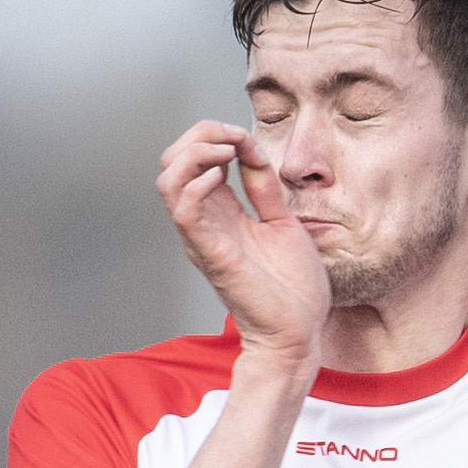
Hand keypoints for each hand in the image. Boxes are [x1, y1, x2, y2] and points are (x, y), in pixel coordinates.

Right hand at [161, 119, 330, 353]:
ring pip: (168, 179)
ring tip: (227, 151)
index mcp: (220, 212)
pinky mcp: (209, 252)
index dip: (213, 135)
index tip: (245, 136)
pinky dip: (197, 182)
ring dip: (194, 153)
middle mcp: (204, 221)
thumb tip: (252, 149)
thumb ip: (264, 187)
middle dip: (199, 134)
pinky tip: (220, 177)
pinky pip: (184, 209)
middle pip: (172, 161)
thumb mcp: (282, 222)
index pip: (193, 159)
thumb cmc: (292, 289)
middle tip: (234, 136)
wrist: (300, 332)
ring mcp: (202, 236)